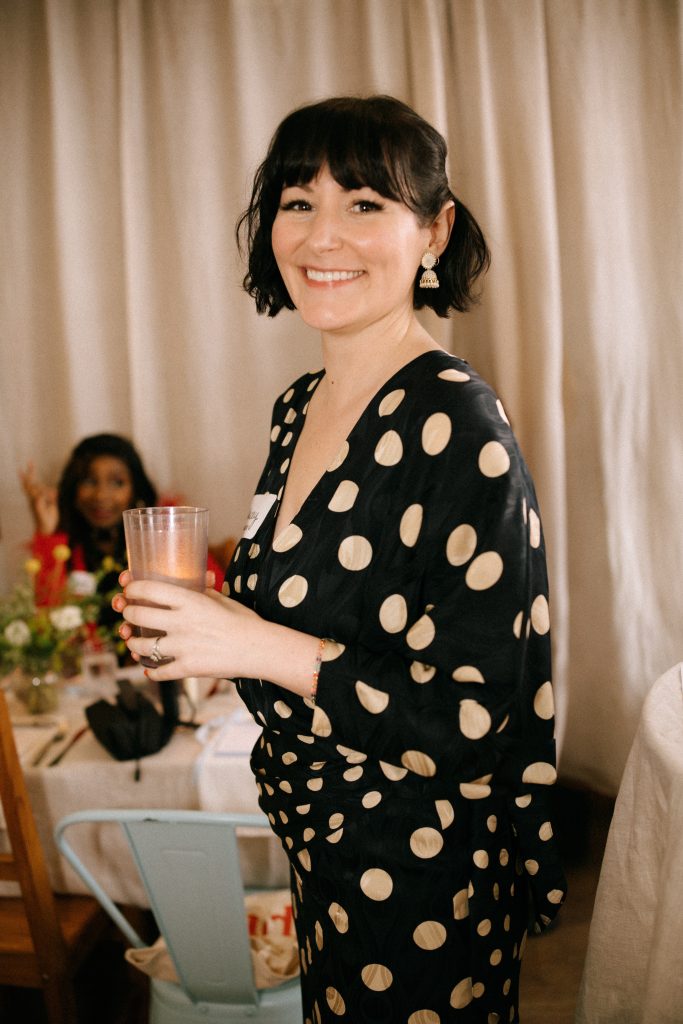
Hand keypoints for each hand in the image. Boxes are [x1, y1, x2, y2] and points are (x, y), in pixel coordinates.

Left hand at [19, 461, 58, 534]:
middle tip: (31, 461)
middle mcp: (37, 496)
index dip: (24, 478)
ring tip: (51, 502)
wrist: (49, 528)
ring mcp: (44, 497)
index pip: (27, 486)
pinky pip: (53, 492)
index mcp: (32, 499)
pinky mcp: (51, 499)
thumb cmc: (43, 522)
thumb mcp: (40, 514)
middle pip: (33, 482)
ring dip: (49, 492)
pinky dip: (54, 494)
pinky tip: (54, 500)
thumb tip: (40, 495)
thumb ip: (39, 504)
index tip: (20, 469)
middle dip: (31, 472)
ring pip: (46, 488)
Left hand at [112, 573, 262, 681]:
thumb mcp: (221, 599)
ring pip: (141, 646)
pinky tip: (149, 670)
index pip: (149, 589)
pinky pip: (159, 672)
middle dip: (128, 614)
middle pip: (138, 615)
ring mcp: (182, 647)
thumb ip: (201, 592)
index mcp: (190, 601)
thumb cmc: (244, 621)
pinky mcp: (187, 667)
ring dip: (132, 644)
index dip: (132, 588)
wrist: (259, 649)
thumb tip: (194, 583)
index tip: (129, 590)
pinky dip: (151, 672)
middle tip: (128, 614)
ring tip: (133, 643)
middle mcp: (181, 622)